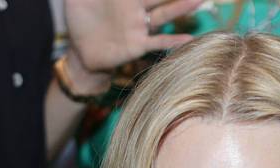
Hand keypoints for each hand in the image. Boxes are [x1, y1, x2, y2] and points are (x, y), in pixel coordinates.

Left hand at [65, 0, 203, 72]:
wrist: (81, 50)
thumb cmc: (80, 17)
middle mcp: (135, 7)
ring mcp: (138, 26)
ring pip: (164, 13)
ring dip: (181, 7)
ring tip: (199, 0)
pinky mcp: (137, 45)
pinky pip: (157, 42)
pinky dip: (173, 41)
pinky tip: (188, 39)